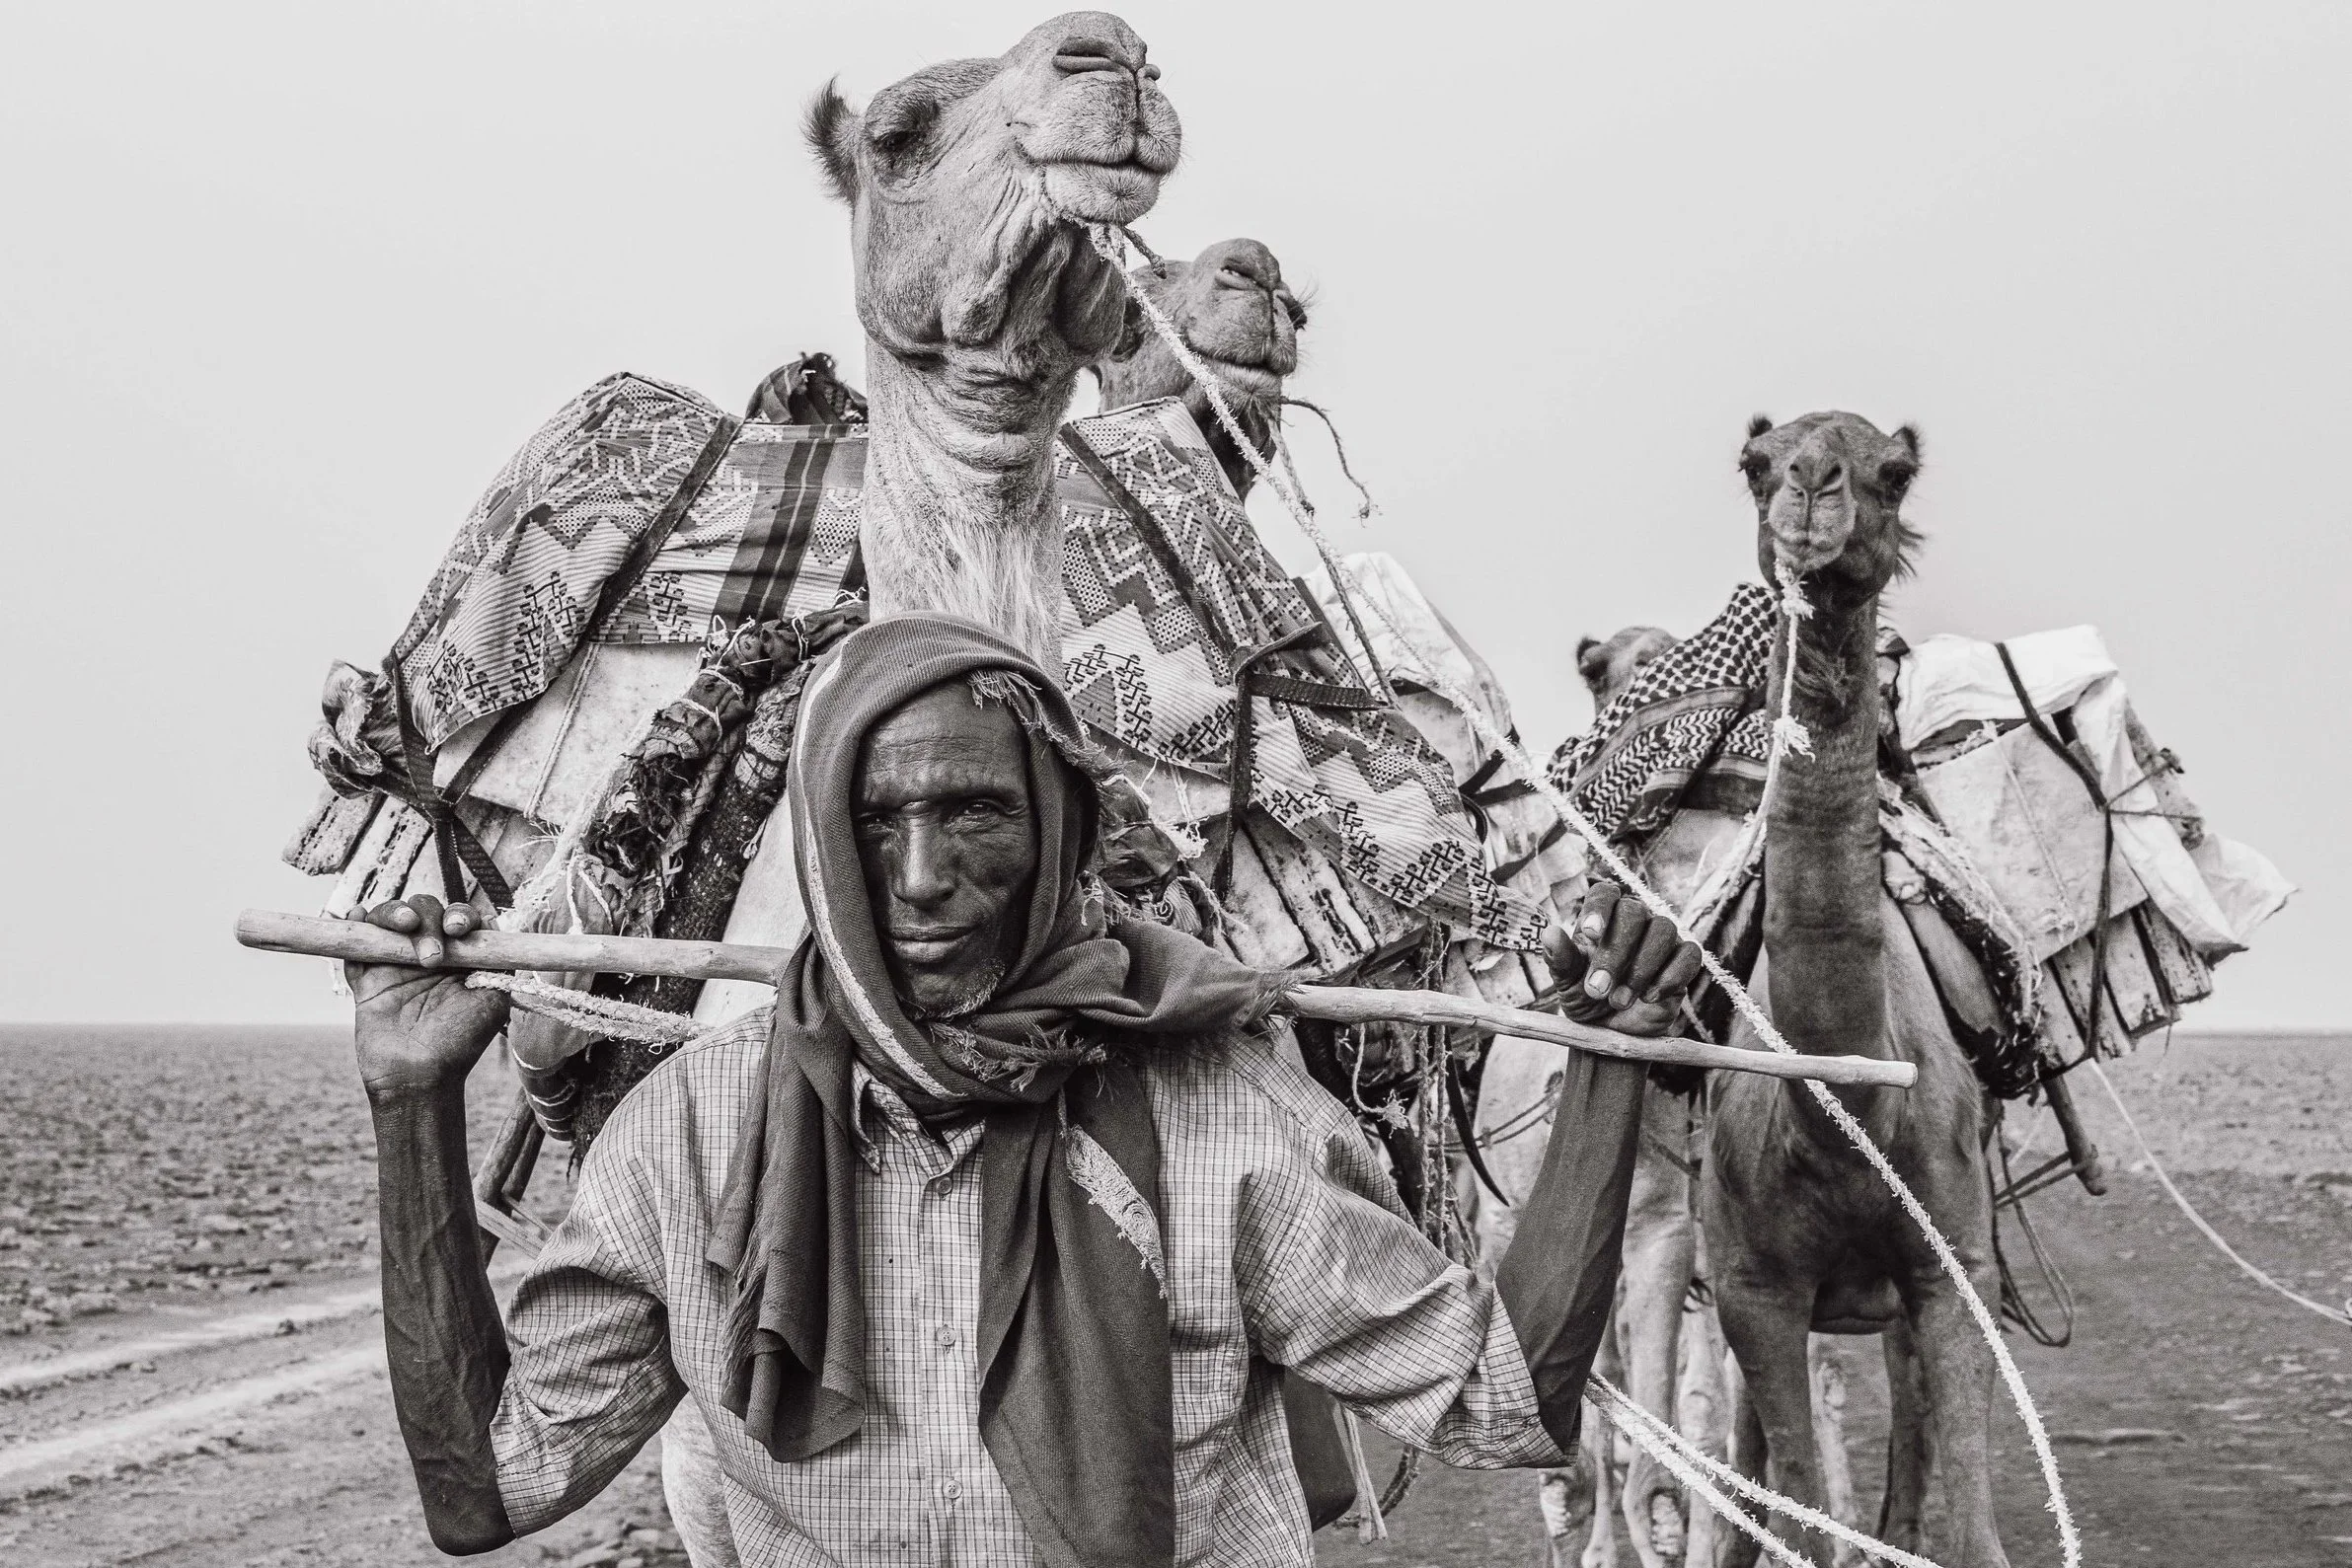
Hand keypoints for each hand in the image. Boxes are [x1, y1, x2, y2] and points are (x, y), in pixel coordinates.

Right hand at [347, 896, 509, 1098]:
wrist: (419, 1076)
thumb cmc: (460, 1042)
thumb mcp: (493, 1000)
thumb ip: (496, 963)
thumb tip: (492, 924)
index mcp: (459, 957)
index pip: (457, 918)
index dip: (459, 914)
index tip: (458, 929)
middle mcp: (427, 954)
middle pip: (422, 910)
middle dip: (428, 918)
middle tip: (433, 956)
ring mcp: (395, 965)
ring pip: (387, 920)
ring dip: (393, 912)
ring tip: (405, 925)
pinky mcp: (367, 979)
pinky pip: (355, 946)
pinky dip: (355, 925)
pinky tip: (358, 914)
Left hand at [1543, 882, 1704, 1038]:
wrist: (1613, 1031)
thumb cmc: (1587, 997)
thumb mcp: (1567, 982)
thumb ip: (1560, 958)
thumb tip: (1549, 932)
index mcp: (1603, 918)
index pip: (1605, 893)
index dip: (1599, 908)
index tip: (1591, 934)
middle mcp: (1635, 920)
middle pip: (1633, 913)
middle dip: (1615, 954)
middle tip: (1597, 989)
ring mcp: (1662, 938)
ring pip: (1663, 930)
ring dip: (1641, 968)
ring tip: (1620, 1001)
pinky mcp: (1684, 959)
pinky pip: (1689, 955)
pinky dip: (1670, 976)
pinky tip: (1650, 997)